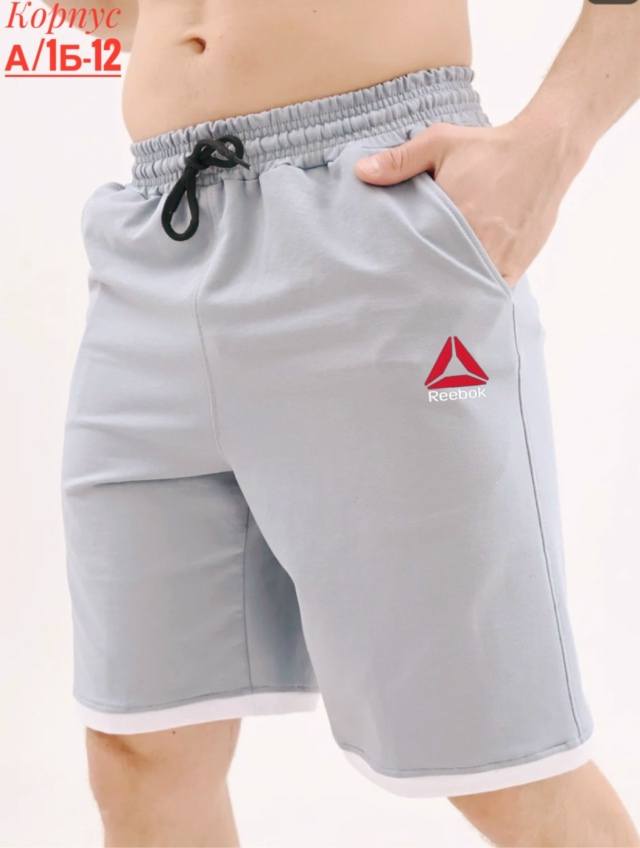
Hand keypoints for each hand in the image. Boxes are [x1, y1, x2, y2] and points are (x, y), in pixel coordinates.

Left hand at [354, 119, 581, 288]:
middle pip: (443, 281)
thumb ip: (399, 161)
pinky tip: (463, 304)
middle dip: (425, 291)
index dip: (405, 273)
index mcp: (454, 219)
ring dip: (451, 297)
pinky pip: (493, 292)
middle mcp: (478, 244)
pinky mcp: (518, 264)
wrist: (544, 151)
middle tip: (405, 303)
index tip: (390, 283)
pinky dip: (478, 297)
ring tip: (431, 308)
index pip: (420, 259)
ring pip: (468, 291)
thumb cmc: (489, 148)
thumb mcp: (439, 143)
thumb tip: (360, 172)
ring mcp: (500, 258)